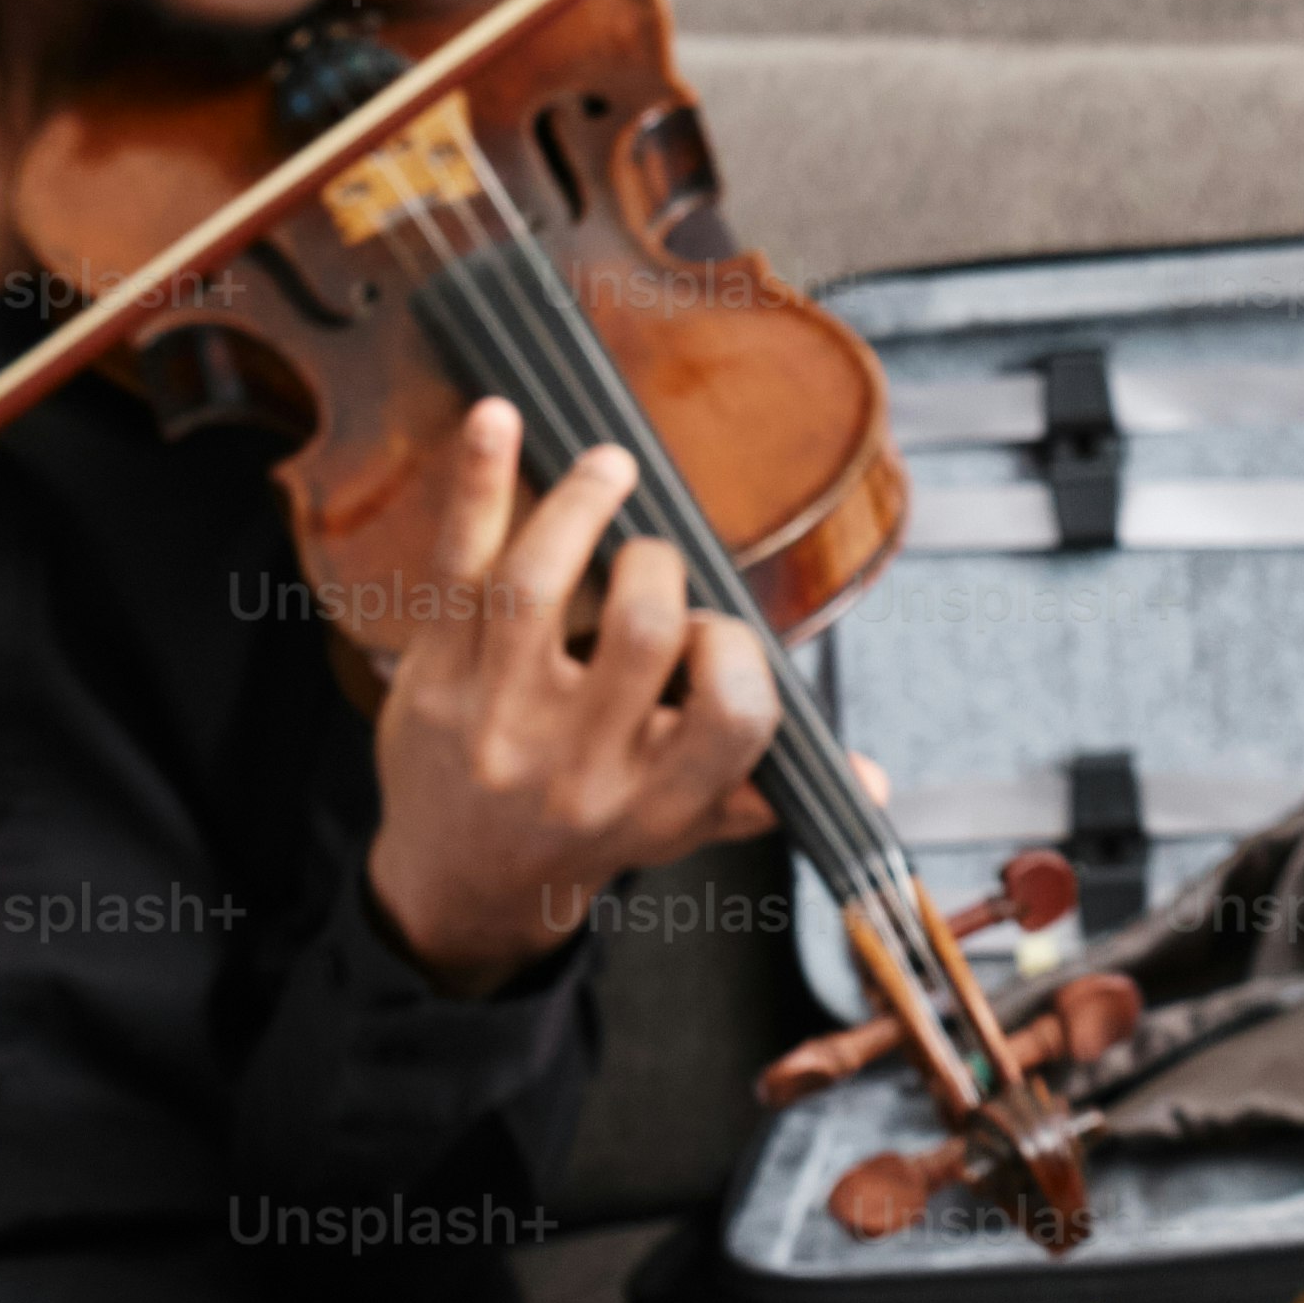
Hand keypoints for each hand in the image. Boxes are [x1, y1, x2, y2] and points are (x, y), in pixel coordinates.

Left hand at [343, 400, 788, 993]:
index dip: (738, 649)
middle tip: (653, 561)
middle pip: (643, 629)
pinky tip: (498, 417)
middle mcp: (576, 765)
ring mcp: (493, 721)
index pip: (735, 712)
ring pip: (538, 586)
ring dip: (584, 504)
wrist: (456, 885)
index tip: (715, 630)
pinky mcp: (430, 681)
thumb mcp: (680, 827)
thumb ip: (766, 790)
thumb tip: (874, 784)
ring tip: (610, 468)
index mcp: (656, 798)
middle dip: (661, 568)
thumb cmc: (588, 829)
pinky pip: (454, 568)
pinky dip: (478, 483)